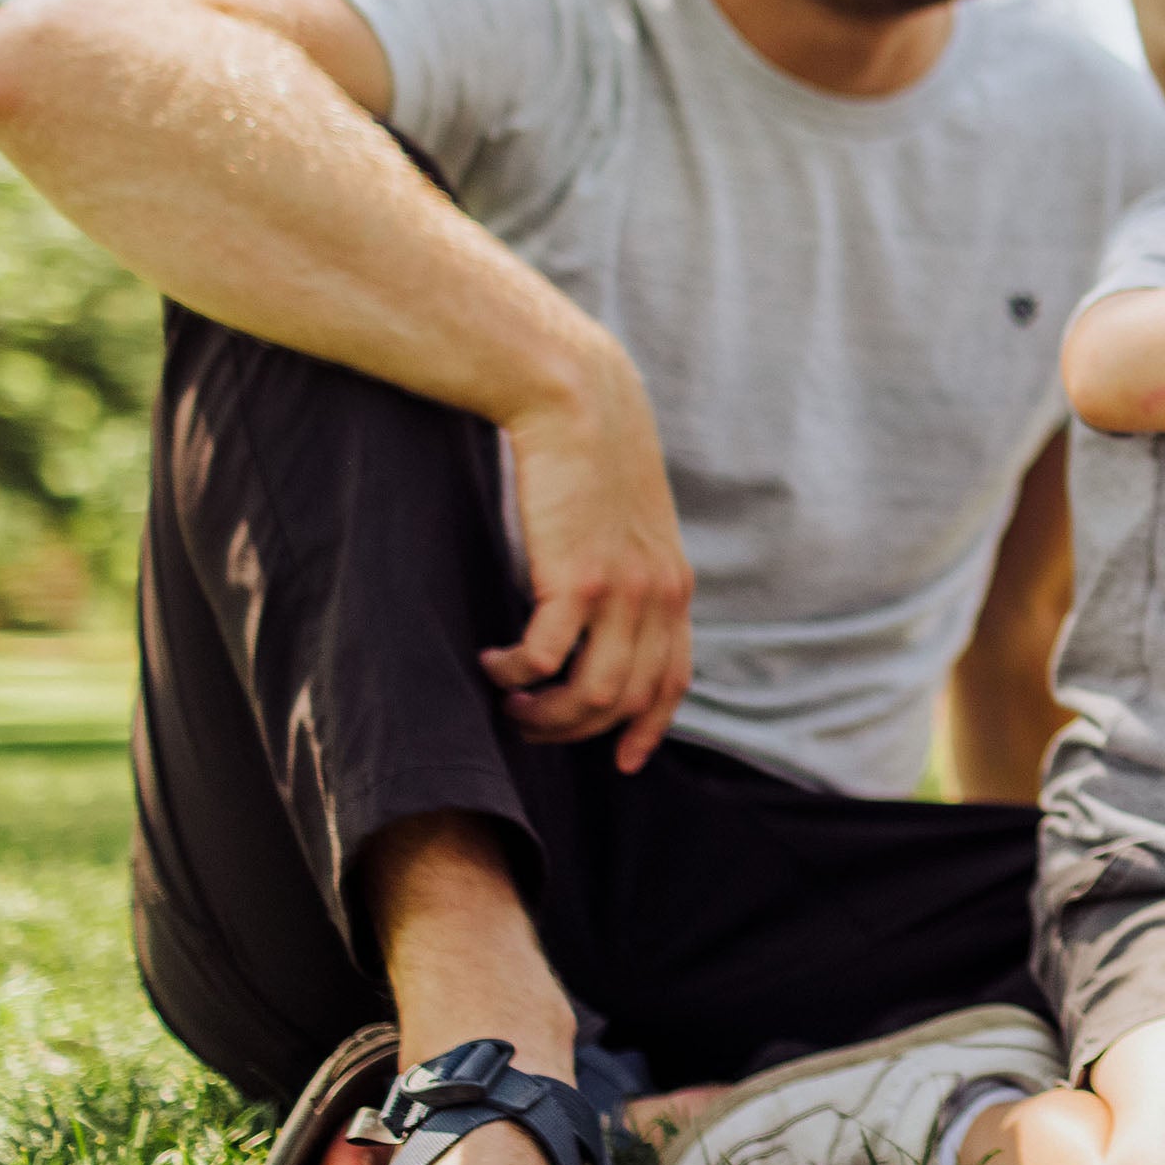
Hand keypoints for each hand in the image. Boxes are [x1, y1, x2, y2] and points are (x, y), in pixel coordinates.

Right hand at [482, 339, 694, 769]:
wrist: (579, 402)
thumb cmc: (590, 461)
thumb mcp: (628, 525)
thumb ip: (626, 572)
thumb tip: (597, 617)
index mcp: (674, 588)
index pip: (672, 681)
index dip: (648, 728)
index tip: (623, 762)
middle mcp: (660, 597)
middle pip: (627, 700)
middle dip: (576, 730)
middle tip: (528, 724)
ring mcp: (625, 591)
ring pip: (591, 694)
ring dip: (543, 713)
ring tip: (507, 701)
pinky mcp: (579, 578)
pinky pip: (545, 657)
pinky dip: (514, 673)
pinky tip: (490, 662)